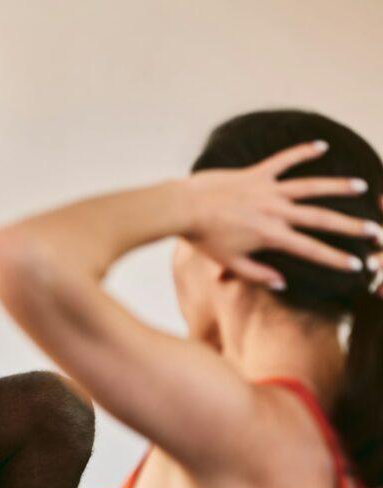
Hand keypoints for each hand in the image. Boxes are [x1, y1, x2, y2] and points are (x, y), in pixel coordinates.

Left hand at [183, 141, 381, 289]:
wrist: (183, 208)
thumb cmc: (203, 238)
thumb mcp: (228, 263)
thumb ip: (256, 275)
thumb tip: (283, 283)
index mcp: (271, 235)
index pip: (310, 250)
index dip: (335, 259)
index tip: (357, 265)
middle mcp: (275, 210)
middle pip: (321, 218)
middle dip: (350, 226)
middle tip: (375, 230)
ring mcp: (267, 189)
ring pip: (310, 186)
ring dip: (337, 186)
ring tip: (361, 186)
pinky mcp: (256, 173)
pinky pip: (283, 160)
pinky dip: (302, 151)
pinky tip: (321, 145)